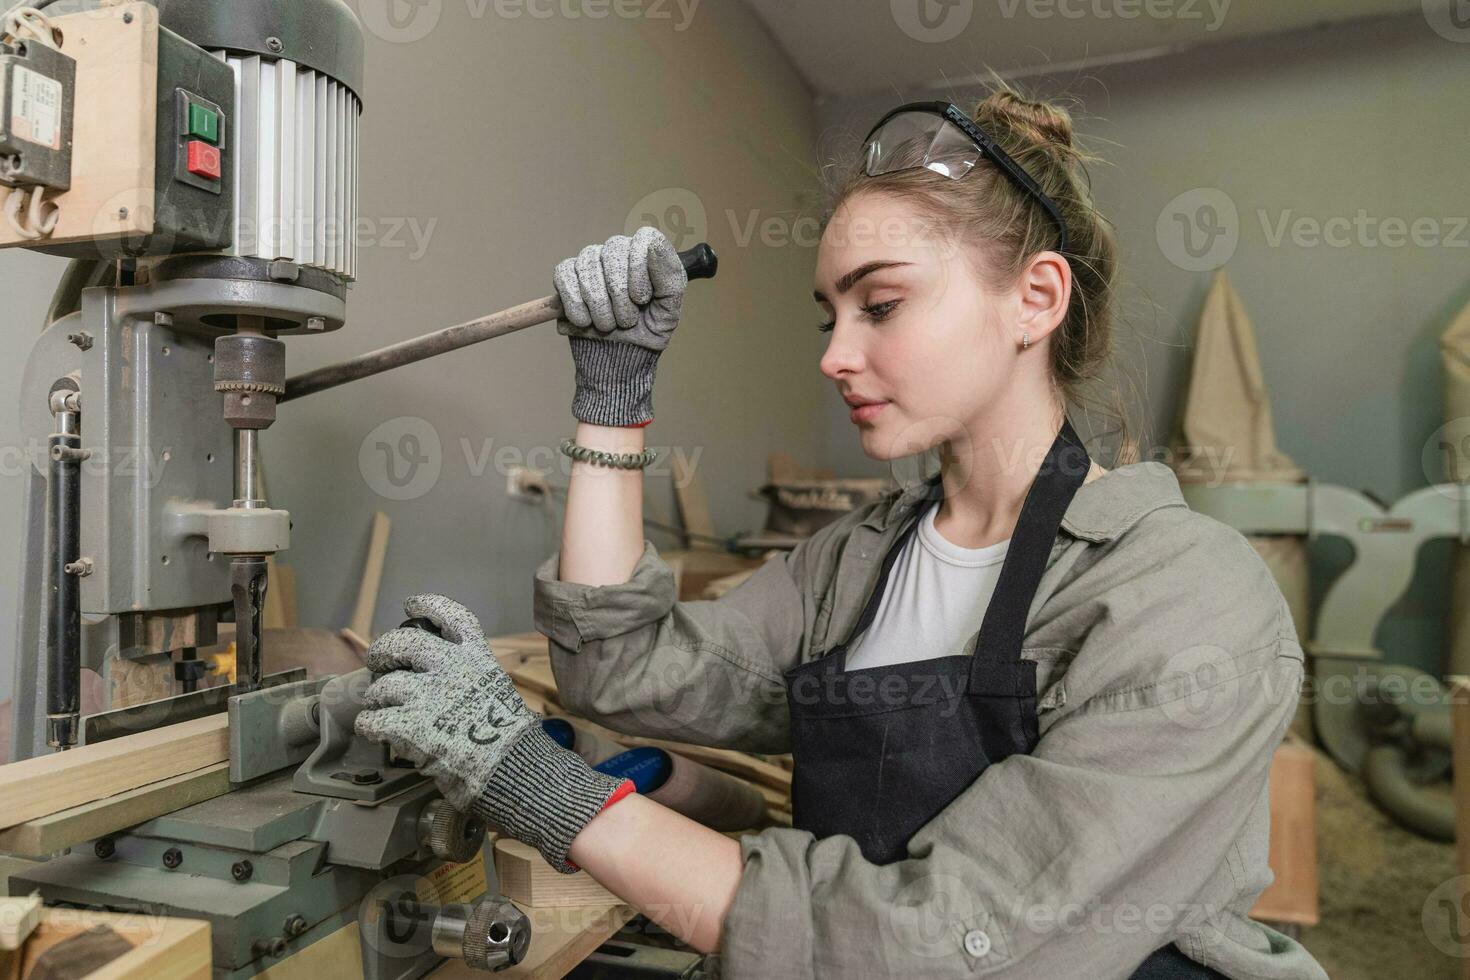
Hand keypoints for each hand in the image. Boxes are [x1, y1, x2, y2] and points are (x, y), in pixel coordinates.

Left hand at [355, 594, 625, 871]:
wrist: (512, 767)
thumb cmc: (509, 735)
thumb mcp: (495, 691)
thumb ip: (469, 679)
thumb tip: (442, 684)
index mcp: (475, 656)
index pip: (450, 615)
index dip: (427, 605)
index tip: (410, 605)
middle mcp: (448, 667)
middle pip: (402, 643)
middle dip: (383, 651)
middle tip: (377, 662)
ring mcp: (427, 695)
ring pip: (382, 685)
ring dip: (375, 696)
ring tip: (377, 706)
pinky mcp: (410, 725)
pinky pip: (374, 720)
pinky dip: (369, 724)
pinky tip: (372, 729)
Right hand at [552, 226, 687, 425]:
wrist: (618, 362)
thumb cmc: (646, 334)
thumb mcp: (668, 311)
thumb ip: (669, 276)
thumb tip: (653, 245)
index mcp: (646, 256)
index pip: (644, 239)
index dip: (640, 269)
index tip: (642, 299)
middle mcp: (617, 252)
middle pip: (614, 251)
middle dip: (619, 295)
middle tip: (626, 321)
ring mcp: (590, 262)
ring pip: (588, 267)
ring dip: (599, 307)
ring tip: (607, 326)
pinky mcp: (566, 276)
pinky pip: (564, 276)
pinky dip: (575, 305)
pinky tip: (585, 321)